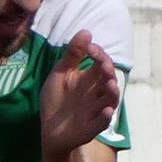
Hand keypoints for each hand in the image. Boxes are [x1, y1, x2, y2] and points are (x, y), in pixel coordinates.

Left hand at [41, 31, 122, 161]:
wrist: (49, 130)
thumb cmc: (56, 100)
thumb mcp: (60, 74)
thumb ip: (72, 55)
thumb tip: (86, 31)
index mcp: (90, 79)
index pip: (102, 63)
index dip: (99, 55)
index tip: (90, 48)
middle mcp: (96, 94)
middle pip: (109, 80)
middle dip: (108, 72)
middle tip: (104, 66)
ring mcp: (95, 111)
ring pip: (111, 101)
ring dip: (112, 93)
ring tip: (110, 85)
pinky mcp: (91, 128)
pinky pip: (102, 123)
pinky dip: (105, 117)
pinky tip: (106, 111)